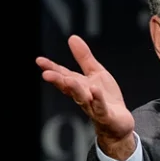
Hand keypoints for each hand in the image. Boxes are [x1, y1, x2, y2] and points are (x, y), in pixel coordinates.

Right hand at [36, 35, 135, 159]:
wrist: (119, 123)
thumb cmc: (106, 98)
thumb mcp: (96, 73)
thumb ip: (84, 58)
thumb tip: (72, 37)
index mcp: (80, 86)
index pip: (63, 76)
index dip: (52, 68)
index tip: (39, 61)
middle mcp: (83, 97)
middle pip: (69, 88)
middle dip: (58, 81)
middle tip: (46, 74)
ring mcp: (93, 107)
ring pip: (82, 98)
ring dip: (75, 90)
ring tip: (68, 80)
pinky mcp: (105, 115)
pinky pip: (100, 107)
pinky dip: (97, 99)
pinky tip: (94, 90)